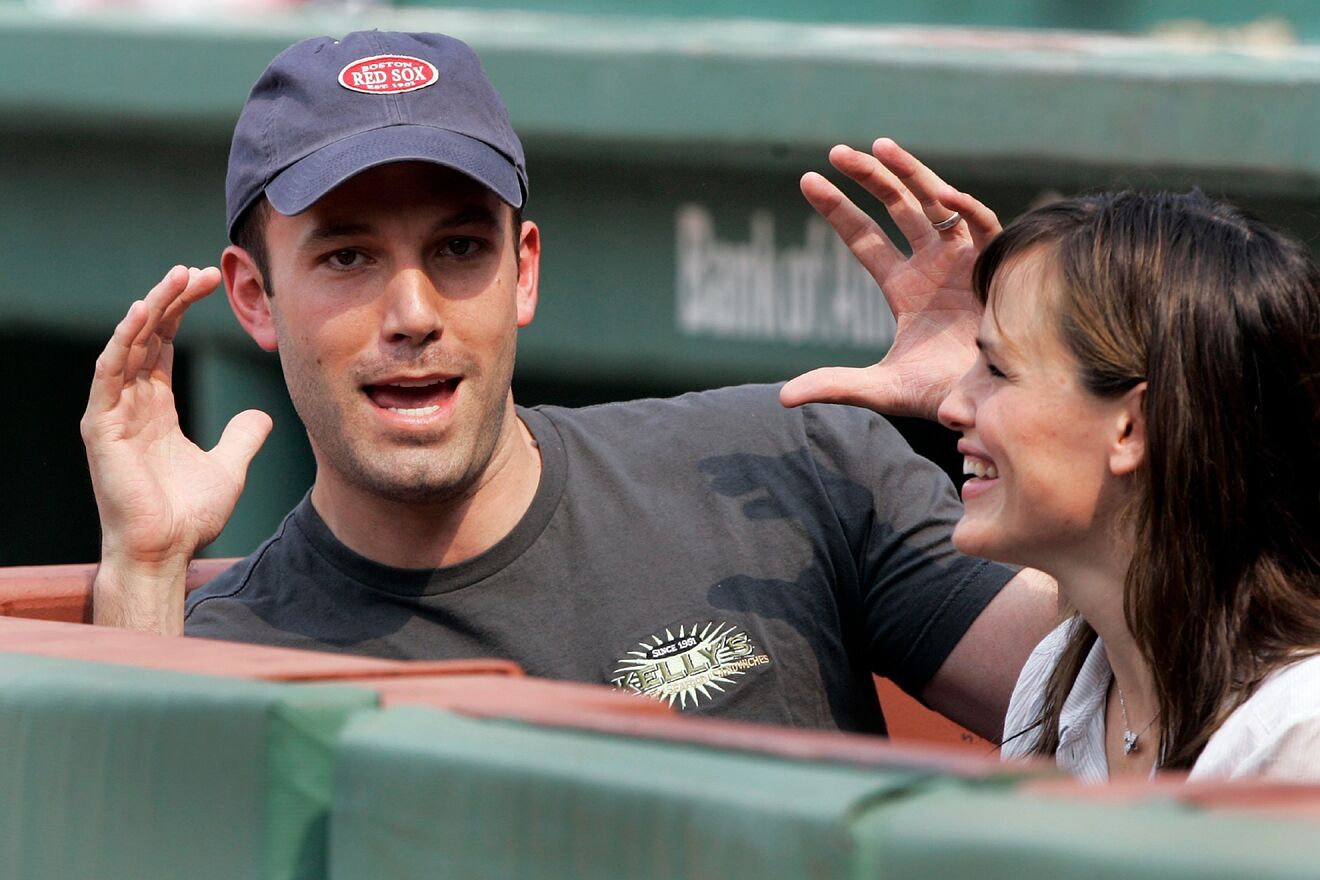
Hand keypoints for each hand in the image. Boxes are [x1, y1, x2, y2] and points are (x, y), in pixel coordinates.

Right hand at [81, 266, 271, 630]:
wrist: (167, 551)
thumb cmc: (189, 515)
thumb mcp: (229, 466)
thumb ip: (242, 437)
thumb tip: (262, 416)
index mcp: (155, 406)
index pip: (164, 343)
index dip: (182, 310)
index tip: (208, 283)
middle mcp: (131, 403)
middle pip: (147, 335)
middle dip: (171, 299)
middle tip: (198, 270)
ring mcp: (113, 413)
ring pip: (128, 346)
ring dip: (150, 309)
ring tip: (174, 279)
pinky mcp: (101, 428)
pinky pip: (109, 375)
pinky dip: (123, 343)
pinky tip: (142, 315)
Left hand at [780, 138, 999, 420]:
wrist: (990, 406)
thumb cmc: (938, 396)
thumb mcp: (881, 389)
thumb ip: (835, 385)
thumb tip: (783, 398)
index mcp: (903, 285)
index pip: (864, 237)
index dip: (838, 208)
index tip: (808, 179)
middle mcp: (932, 264)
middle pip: (897, 206)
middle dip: (869, 177)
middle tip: (837, 152)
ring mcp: (964, 261)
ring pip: (936, 203)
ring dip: (911, 173)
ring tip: (880, 146)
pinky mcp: (995, 267)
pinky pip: (983, 226)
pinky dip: (967, 208)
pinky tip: (943, 194)